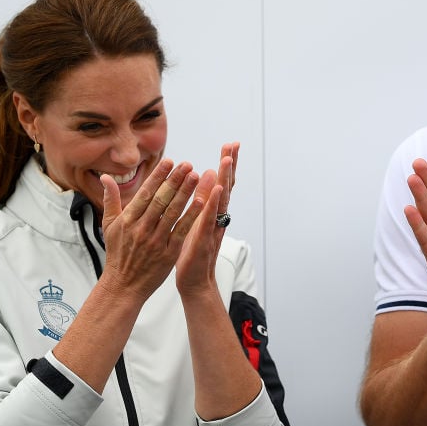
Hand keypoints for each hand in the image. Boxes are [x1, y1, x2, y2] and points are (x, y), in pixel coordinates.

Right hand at [99, 159, 201, 299]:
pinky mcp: (168, 252)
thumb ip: (110, 199)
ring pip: (172, 212)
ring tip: (196, 177)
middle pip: (161, 199)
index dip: (158, 176)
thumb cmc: (117, 253)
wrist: (123, 285)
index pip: (146, 193)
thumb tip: (106, 177)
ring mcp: (155, 240)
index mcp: (128, 219)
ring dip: (185, 193)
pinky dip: (191, 216)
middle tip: (188, 164)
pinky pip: (181, 230)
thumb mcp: (109, 225)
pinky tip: (201, 202)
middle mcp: (141, 228)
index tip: (170, 161)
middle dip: (175, 180)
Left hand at [175, 144, 237, 297]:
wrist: (195, 281)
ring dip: (225, 178)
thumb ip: (202, 199)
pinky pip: (211, 218)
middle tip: (234, 145)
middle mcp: (218, 217)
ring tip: (227, 160)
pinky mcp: (206, 239)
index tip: (230, 145)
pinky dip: (215, 203)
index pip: (222, 183)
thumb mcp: (196, 220)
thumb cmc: (192, 251)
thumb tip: (206, 174)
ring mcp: (214, 227)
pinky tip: (218, 189)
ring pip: (222, 199)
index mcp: (213, 211)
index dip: (227, 165)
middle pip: (227, 186)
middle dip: (230, 166)